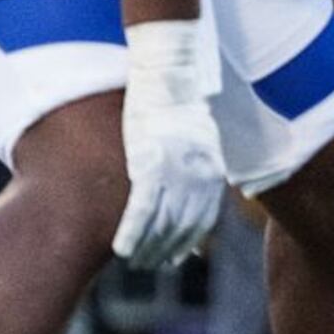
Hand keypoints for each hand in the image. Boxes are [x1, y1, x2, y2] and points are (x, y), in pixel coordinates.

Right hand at [112, 22, 227, 268]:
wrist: (169, 68)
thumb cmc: (179, 101)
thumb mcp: (198, 136)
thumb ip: (198, 165)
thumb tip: (194, 190)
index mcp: (213, 169)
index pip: (202, 219)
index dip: (185, 242)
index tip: (172, 258)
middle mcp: (199, 174)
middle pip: (183, 227)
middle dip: (166, 250)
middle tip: (150, 265)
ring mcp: (174, 170)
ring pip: (161, 225)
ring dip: (148, 249)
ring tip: (134, 262)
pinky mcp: (149, 163)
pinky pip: (140, 211)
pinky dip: (131, 234)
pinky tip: (120, 250)